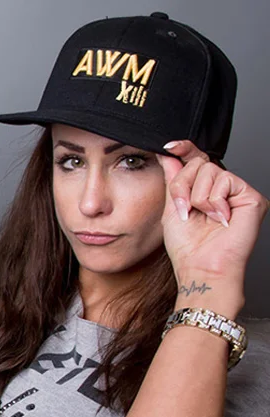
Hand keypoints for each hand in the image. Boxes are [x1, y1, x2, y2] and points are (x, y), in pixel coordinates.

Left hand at [159, 141, 267, 314]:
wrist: (201, 266)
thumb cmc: (187, 246)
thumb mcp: (172, 207)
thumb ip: (173, 180)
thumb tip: (169, 154)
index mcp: (203, 190)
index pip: (196, 160)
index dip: (185, 149)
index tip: (169, 146)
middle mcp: (222, 189)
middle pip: (199, 162)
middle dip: (183, 185)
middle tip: (185, 210)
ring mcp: (237, 192)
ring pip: (209, 170)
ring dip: (197, 197)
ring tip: (203, 217)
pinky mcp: (251, 197)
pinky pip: (225, 180)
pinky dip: (214, 201)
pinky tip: (219, 218)